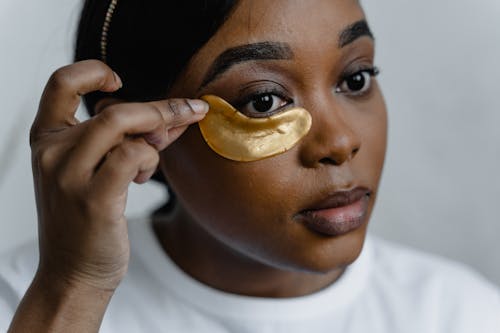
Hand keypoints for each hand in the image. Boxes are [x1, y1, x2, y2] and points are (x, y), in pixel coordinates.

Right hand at [29, 59, 207, 291]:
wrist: (73, 274)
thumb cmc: (88, 220)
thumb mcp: (99, 170)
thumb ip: (129, 139)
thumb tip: (172, 116)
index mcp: (46, 139)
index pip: (61, 83)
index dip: (93, 72)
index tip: (120, 84)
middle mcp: (52, 152)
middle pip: (115, 109)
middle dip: (162, 111)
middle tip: (190, 114)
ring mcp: (69, 175)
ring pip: (124, 124)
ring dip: (157, 136)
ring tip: (153, 161)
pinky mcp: (93, 198)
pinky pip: (133, 154)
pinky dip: (150, 159)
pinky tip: (144, 177)